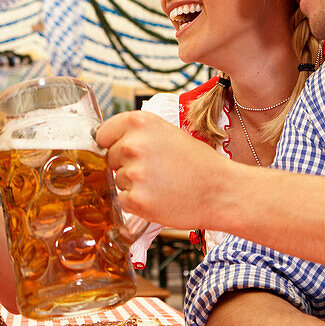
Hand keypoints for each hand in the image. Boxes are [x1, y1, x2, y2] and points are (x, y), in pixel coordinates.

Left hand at [96, 111, 228, 228]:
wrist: (221, 191)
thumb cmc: (197, 162)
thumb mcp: (167, 132)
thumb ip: (137, 134)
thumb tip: (106, 141)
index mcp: (139, 122)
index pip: (102, 134)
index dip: (113, 144)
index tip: (126, 151)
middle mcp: (133, 144)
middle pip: (109, 158)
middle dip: (126, 165)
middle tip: (156, 169)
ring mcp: (133, 173)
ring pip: (117, 181)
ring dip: (134, 185)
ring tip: (162, 184)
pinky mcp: (136, 200)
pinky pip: (123, 201)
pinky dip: (137, 203)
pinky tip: (159, 198)